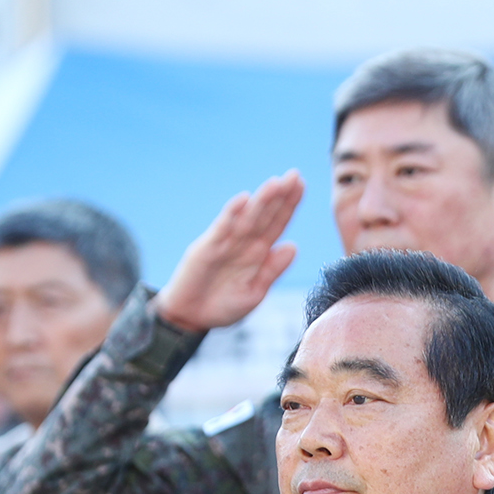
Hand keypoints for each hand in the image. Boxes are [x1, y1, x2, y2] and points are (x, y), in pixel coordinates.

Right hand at [152, 172, 303, 333]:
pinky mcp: (206, 249)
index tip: (302, 185)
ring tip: (276, 184)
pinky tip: (243, 200)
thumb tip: (294, 246)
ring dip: (261, 201)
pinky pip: (221, 230)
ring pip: (246, 219)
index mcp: (257, 253)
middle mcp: (243, 243)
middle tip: (295, 175)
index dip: (289, 205)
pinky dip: (231, 215)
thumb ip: (272, 270)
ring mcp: (224, 243)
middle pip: (264, 216)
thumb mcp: (254, 292)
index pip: (277, 224)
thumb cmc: (223, 305)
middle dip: (280, 196)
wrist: (191, 318)